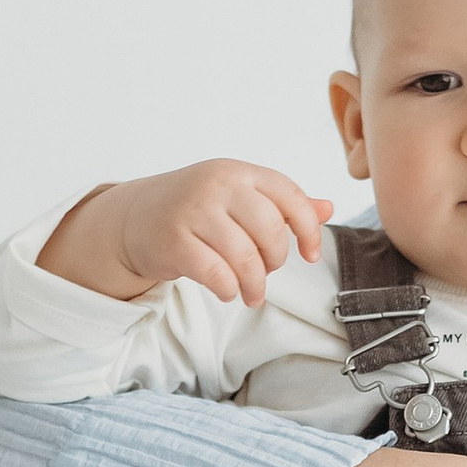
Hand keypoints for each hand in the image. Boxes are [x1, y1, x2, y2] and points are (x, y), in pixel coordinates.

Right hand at [40, 161, 332, 306]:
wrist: (137, 217)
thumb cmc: (197, 210)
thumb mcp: (239, 198)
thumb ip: (282, 204)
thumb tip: (328, 207)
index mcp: (239, 172)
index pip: (289, 195)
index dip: (308, 229)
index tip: (310, 255)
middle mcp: (217, 185)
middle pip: (270, 229)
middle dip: (276, 261)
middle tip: (266, 273)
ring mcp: (193, 211)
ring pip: (244, 257)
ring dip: (254, 284)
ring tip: (251, 294)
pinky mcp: (174, 241)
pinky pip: (216, 273)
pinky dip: (229, 289)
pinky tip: (227, 291)